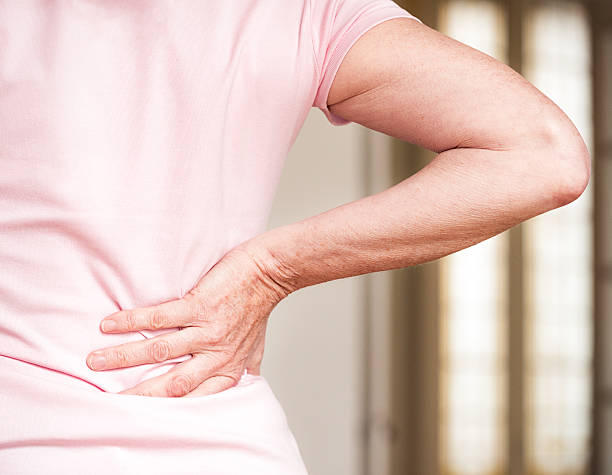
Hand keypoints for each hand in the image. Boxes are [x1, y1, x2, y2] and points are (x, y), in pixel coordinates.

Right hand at [85, 245, 288, 396]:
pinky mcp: (199, 306)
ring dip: (123, 357)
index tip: (140, 415)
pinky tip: (109, 325)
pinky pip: (160, 318)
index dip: (166, 410)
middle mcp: (216, 355)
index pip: (194, 398)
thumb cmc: (259, 309)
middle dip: (139, 394)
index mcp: (227, 369)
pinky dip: (132, 322)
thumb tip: (247, 380)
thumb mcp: (256, 347)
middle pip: (172, 384)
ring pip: (158, 351)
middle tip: (109, 399)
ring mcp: (206, 331)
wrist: (268, 272)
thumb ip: (246, 367)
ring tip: (95, 361)